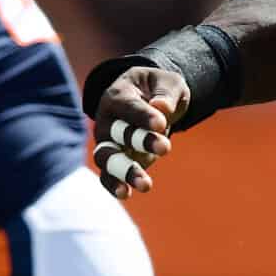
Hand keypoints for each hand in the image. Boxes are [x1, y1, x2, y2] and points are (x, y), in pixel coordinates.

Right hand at [90, 64, 186, 198]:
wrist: (149, 100)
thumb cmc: (157, 88)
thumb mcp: (167, 82)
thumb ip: (166, 93)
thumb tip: (161, 108)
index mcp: (117, 96)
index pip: (129, 107)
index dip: (144, 116)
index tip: (161, 124)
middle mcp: (108, 121)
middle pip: (115, 133)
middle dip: (140, 141)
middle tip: (165, 148)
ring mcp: (108, 143)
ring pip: (107, 158)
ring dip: (125, 171)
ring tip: (145, 185)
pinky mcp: (114, 162)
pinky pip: (109, 176)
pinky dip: (115, 185)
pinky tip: (127, 194)